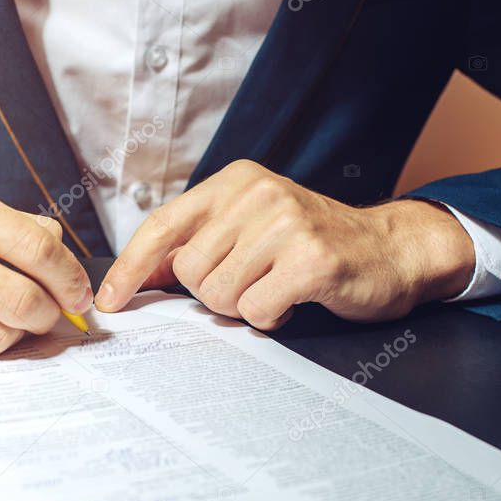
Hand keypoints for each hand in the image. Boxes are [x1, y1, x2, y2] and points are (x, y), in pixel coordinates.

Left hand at [96, 160, 474, 329]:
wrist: (391, 249)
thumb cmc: (310, 245)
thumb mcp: (248, 230)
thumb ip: (195, 245)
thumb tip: (136, 274)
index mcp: (233, 182)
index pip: (163, 225)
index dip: (130, 267)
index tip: (109, 301)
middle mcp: (256, 193)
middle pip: (188, 271)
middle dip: (211, 293)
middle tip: (250, 283)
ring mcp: (286, 224)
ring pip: (217, 294)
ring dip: (242, 307)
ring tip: (273, 288)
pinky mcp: (311, 259)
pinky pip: (256, 311)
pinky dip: (270, 318)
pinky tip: (293, 300)